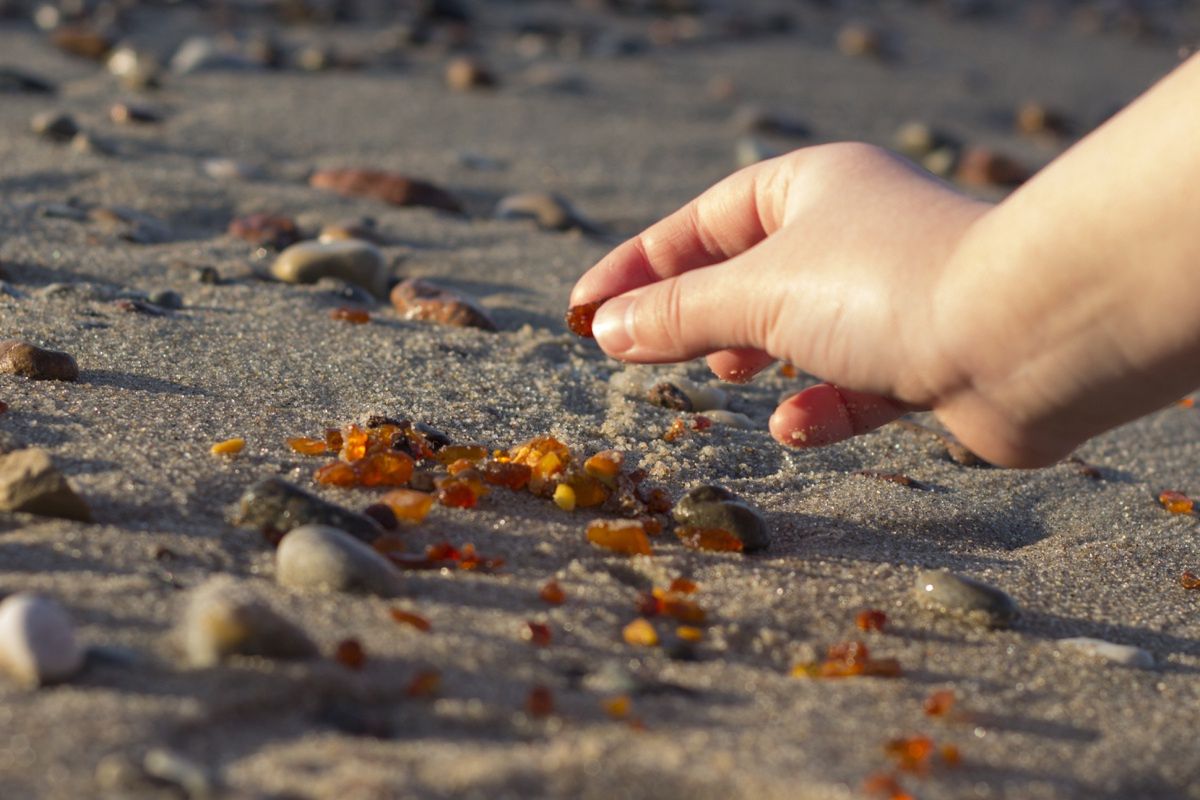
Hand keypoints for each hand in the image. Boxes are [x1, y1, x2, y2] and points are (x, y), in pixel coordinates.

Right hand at [570, 143, 994, 457]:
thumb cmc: (884, 288)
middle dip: (695, 314)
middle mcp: (854, 235)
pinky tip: (795, 427)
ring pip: (800, 329)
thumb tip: (605, 331)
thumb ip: (675, 313)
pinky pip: (855, 385)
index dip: (636, 266)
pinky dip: (820, 407)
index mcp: (812, 189)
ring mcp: (891, 299)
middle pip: (748, 274)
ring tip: (720, 377)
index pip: (702, 224)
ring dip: (756, 356)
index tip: (581, 309)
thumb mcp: (757, 293)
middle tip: (639, 350)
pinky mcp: (925, 361)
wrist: (1026, 337)